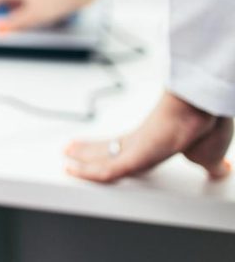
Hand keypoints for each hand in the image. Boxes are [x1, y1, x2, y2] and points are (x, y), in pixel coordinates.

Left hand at [65, 90, 232, 182]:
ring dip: (82, 160)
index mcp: (155, 142)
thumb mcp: (209, 155)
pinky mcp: (132, 156)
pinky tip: (74, 172)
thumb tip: (219, 169)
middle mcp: (141, 143)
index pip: (125, 148)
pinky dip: (89, 174)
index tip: (97, 151)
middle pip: (107, 150)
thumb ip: (208, 164)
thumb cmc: (206, 126)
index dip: (110, 150)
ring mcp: (134, 148)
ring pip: (101, 158)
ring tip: (65, 156)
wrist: (201, 109)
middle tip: (68, 151)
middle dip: (87, 151)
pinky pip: (106, 171)